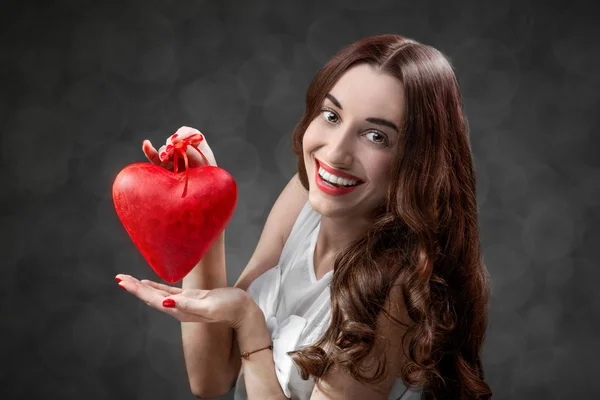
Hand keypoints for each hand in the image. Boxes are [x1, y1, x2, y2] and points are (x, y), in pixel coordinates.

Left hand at [116, 274, 251, 328]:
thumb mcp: (209, 306)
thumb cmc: (229, 308)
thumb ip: (187, 305)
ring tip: (127, 279)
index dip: (137, 291)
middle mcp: (177, 308)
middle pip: (150, 297)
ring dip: (141, 287)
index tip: (123, 282)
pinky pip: (167, 291)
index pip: (153, 299)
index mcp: (180, 310)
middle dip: (134, 287)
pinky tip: (147, 283)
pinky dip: (155, 286)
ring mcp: (183, 303)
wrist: (243, 311)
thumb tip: (165, 303)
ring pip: (156, 294)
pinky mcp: (190, 297)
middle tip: (119, 277)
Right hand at [142, 126, 217, 170]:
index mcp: (198, 144)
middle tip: (171, 150)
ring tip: (165, 157)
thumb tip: (180, 145)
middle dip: (171, 144)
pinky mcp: (165, 166)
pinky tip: (146, 144)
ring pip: (165, 149)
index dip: (182, 134)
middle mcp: (184, 148)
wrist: (203, 192)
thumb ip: (192, 154)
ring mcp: (173, 157)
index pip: (189, 133)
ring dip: (164, 152)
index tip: (177, 139)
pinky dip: (150, 151)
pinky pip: (155, 158)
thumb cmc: (207, 177)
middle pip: (174, 140)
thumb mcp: (203, 164)